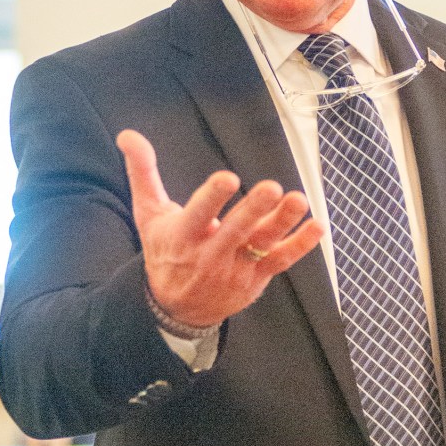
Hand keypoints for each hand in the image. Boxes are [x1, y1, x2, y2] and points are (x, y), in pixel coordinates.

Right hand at [117, 129, 323, 327]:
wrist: (175, 309)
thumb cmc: (165, 252)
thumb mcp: (149, 215)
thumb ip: (143, 173)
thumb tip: (129, 135)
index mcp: (183, 235)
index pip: (198, 214)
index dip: (213, 197)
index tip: (228, 178)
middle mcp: (210, 254)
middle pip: (235, 230)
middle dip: (254, 210)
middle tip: (272, 188)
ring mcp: (235, 268)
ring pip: (262, 245)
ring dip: (283, 223)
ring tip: (299, 200)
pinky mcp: (255, 278)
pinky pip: (281, 261)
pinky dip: (301, 245)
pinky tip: (317, 227)